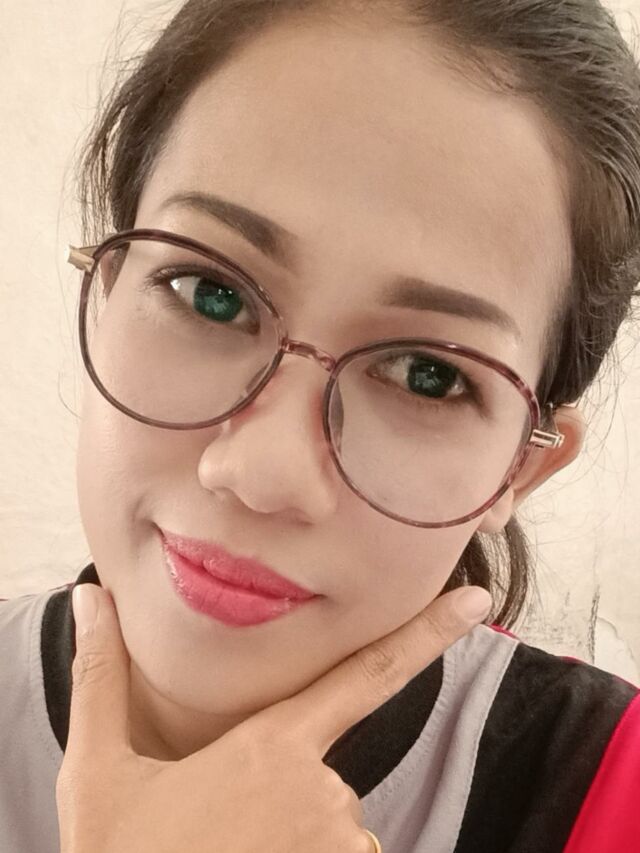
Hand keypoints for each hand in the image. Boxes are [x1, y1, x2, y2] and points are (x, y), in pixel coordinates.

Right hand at [56, 581, 490, 852]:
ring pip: (329, 822)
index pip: (366, 675)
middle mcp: (322, 792)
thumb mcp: (99, 771)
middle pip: (321, 768)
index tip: (478, 602)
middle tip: (218, 824)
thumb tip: (90, 598)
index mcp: (273, 746)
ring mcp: (339, 846)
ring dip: (288, 833)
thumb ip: (101, 678)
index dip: (425, 634)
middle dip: (281, 788)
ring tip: (228, 849)